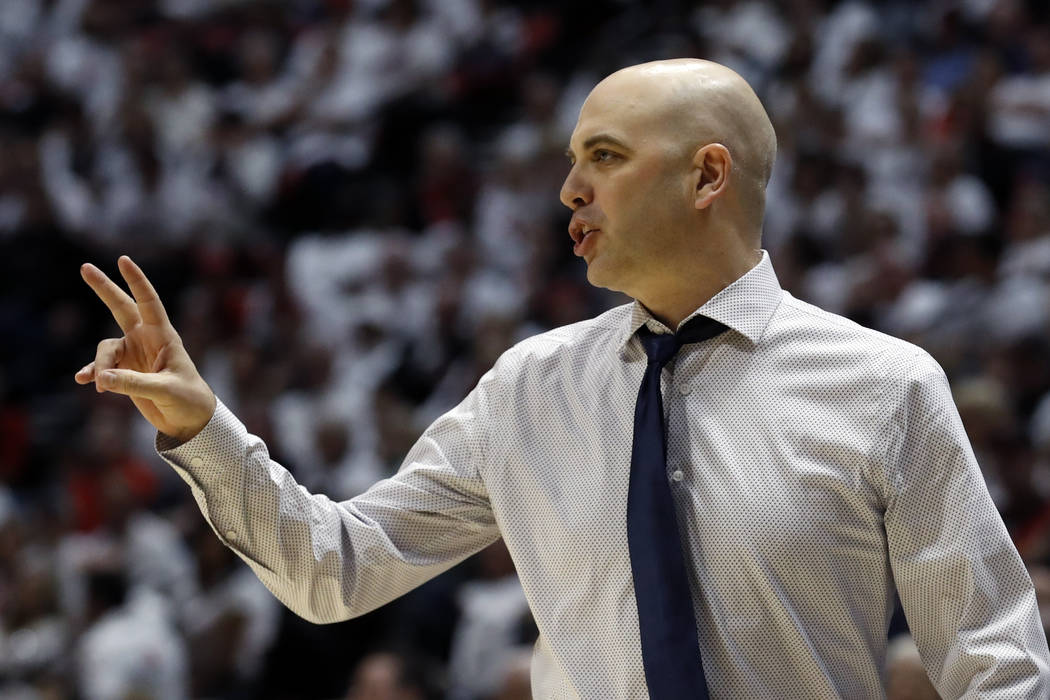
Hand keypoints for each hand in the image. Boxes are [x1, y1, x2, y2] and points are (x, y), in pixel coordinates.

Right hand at [74, 256, 215, 442]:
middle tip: (85, 266)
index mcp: (164, 336)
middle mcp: (146, 340)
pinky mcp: (125, 372)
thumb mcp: (165, 390)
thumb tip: (101, 378)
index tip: (123, 260)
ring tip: (102, 386)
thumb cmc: (187, 400)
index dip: (136, 281)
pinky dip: (93, 373)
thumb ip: (134, 383)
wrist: (189, 421)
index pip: (149, 302)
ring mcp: (134, 355)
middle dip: (104, 288)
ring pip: (106, 350)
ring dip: (101, 365)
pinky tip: (83, 380)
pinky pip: (102, 368)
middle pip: (121, 308)